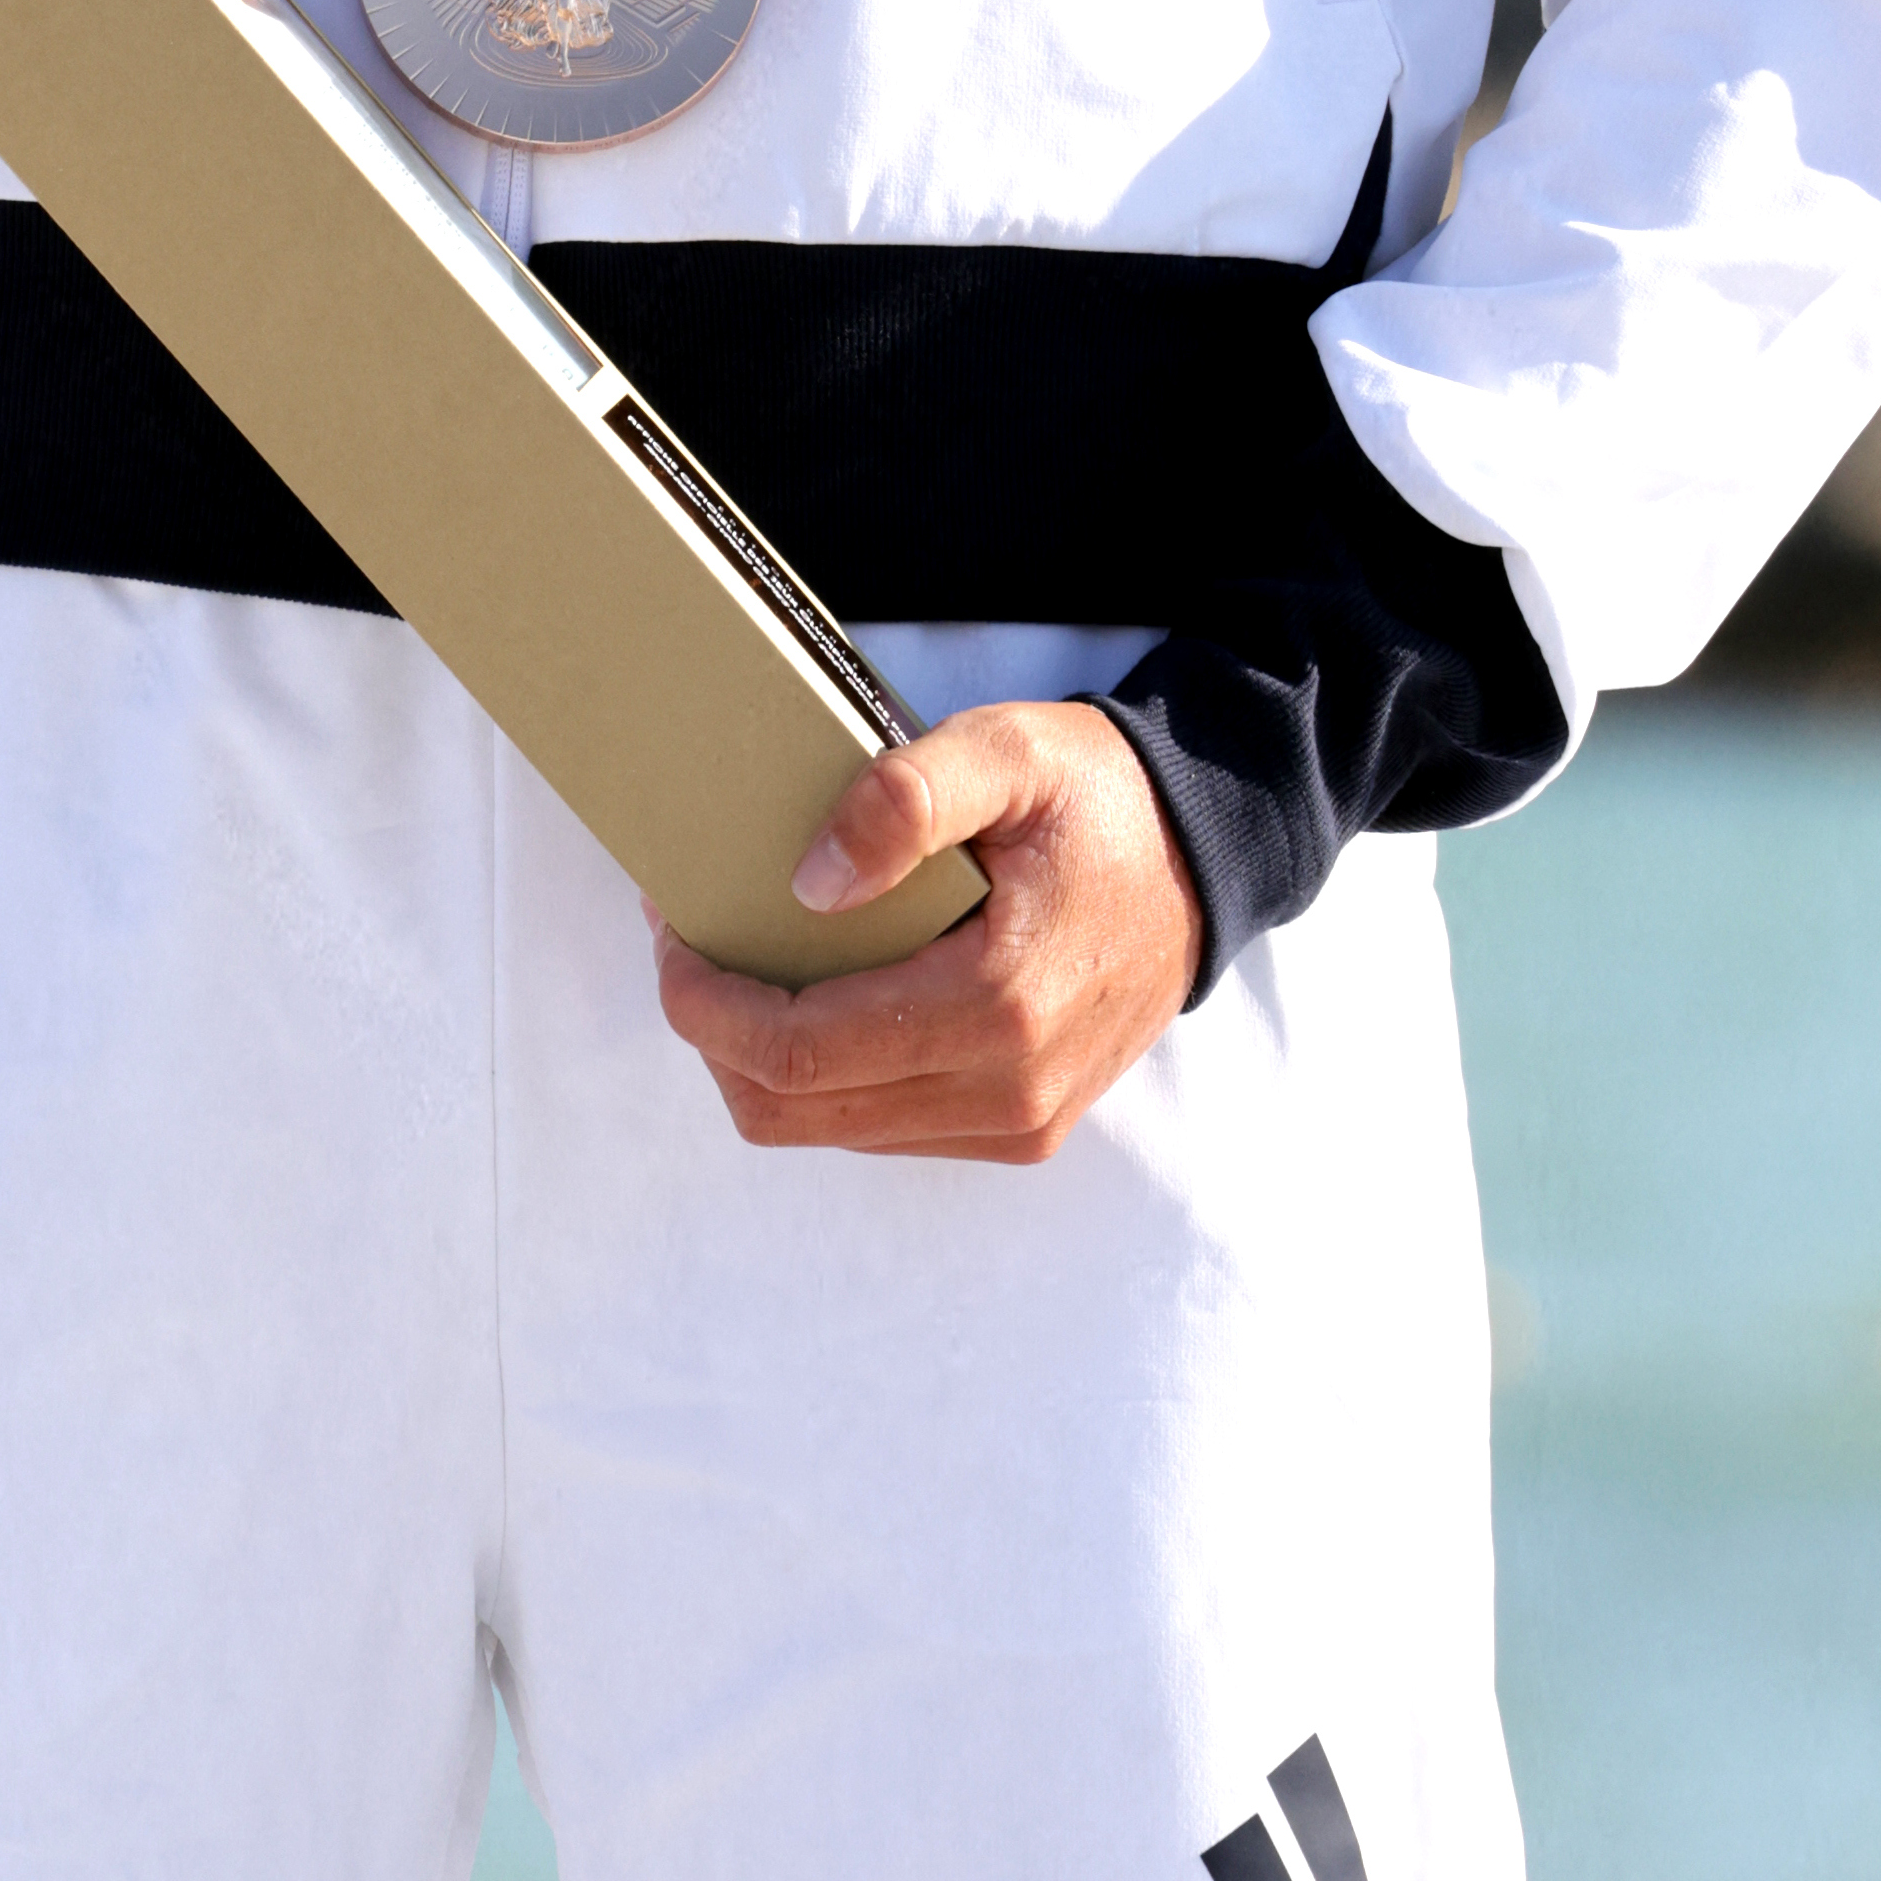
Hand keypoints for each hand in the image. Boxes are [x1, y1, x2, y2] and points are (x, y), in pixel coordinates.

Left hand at [651, 697, 1203, 1167]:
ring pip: (828, 1129)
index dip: (705, 1005)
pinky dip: (827, 1072)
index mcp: (997, 1006)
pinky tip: (821, 989)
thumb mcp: (1007, 751)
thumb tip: (807, 883)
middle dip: (717, 1032)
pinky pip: (881, 1126)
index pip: (799, 1052)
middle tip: (693, 939)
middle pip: (794, 1108)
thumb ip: (903, 800)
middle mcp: (1008, 1091)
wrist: (1206, 858)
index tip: (674, 932)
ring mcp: (1018, 1122)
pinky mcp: (1022, 1128)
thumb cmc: (1098, 798)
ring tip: (747, 955)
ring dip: (764, 1055)